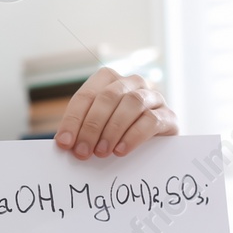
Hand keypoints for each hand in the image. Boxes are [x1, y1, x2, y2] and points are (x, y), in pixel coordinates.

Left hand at [54, 66, 177, 158]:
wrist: (156, 145)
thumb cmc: (118, 133)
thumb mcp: (98, 128)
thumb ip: (82, 130)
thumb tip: (63, 143)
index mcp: (109, 80)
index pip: (86, 95)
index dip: (73, 120)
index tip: (64, 144)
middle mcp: (132, 83)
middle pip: (108, 97)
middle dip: (92, 126)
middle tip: (83, 152)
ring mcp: (153, 97)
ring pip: (132, 103)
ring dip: (112, 129)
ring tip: (102, 152)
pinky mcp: (169, 115)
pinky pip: (151, 120)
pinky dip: (133, 136)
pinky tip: (121, 151)